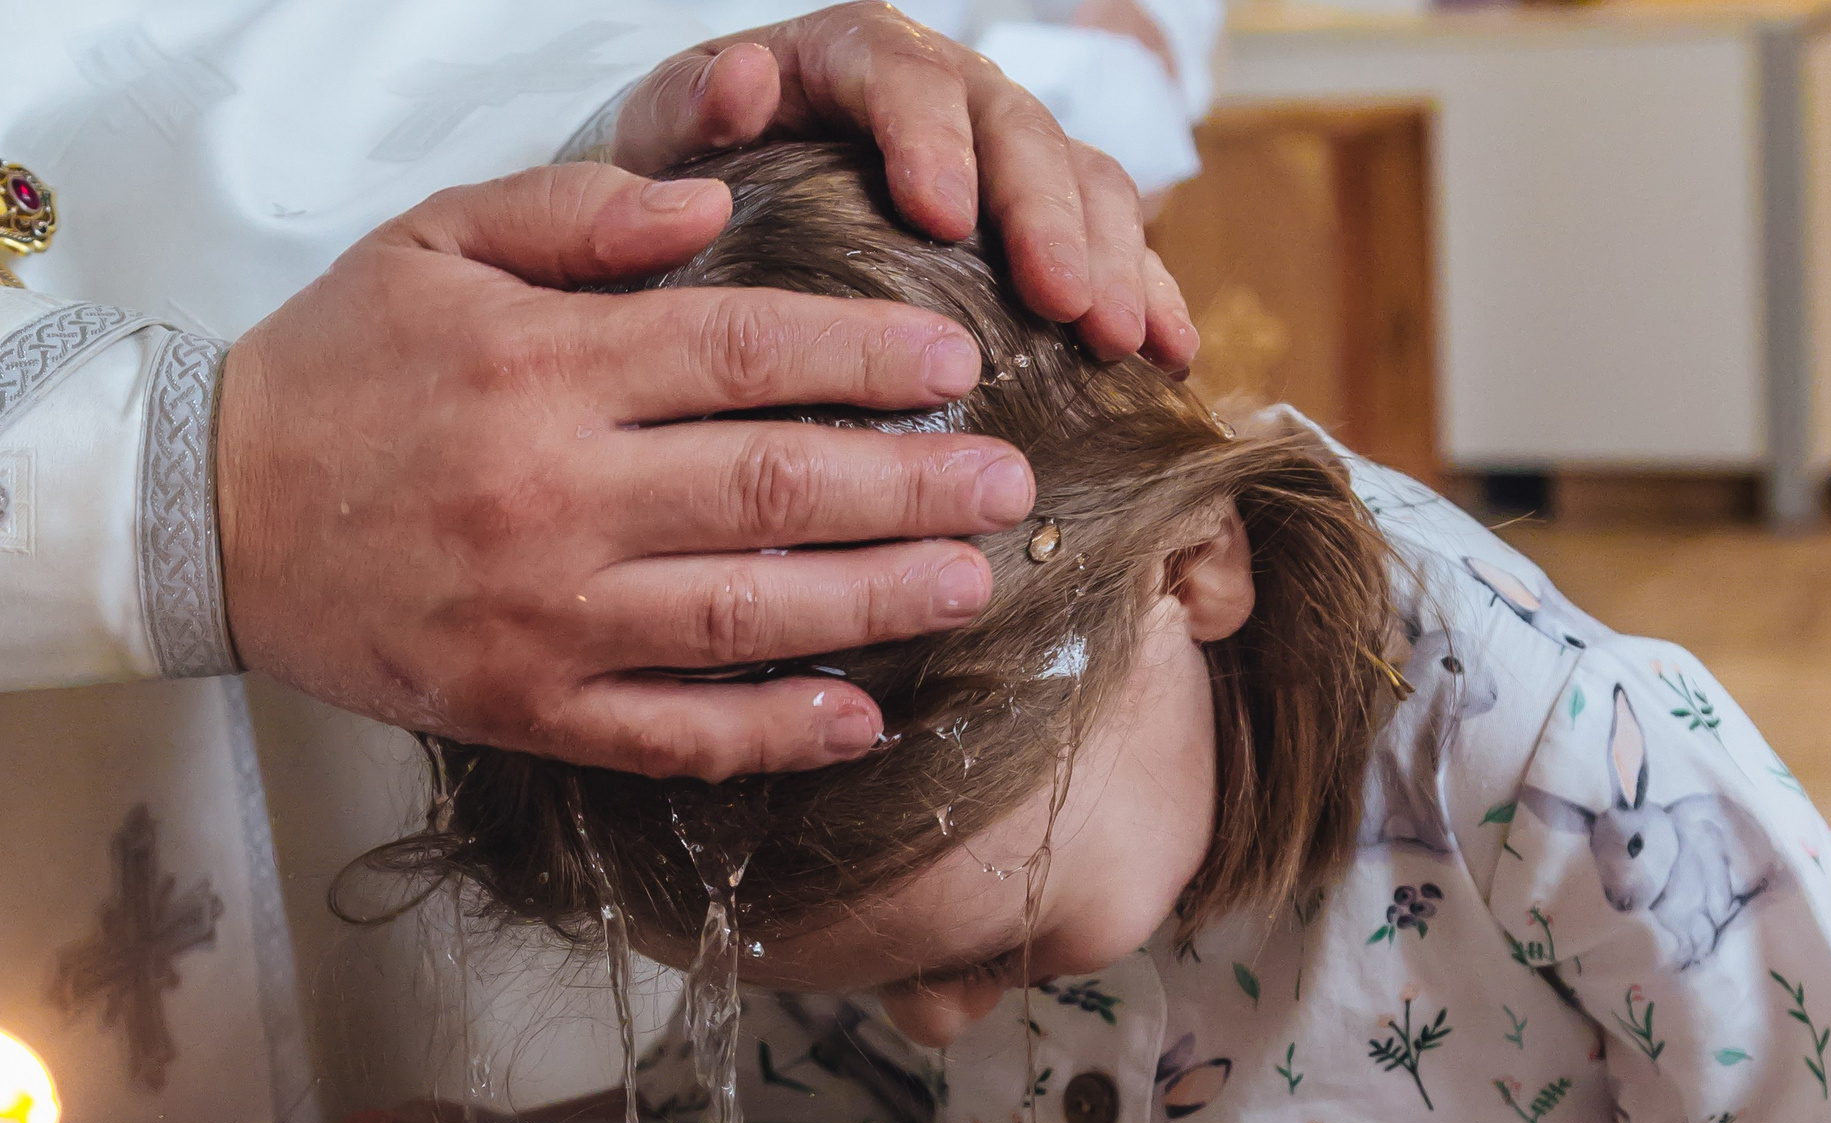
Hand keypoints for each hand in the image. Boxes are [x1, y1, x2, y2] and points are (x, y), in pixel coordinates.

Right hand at [218, 163, 1031, 779]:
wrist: (204, 516)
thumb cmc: (333, 368)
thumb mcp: (433, 241)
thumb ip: (579, 212)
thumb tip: (717, 204)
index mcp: (543, 365)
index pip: (744, 353)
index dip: (866, 359)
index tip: (957, 365)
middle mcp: (556, 492)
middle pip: (774, 487)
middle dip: (911, 486)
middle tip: (1009, 483)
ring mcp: (544, 615)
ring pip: (744, 612)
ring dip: (874, 602)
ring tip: (972, 583)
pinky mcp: (525, 706)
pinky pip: (669, 731)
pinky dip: (768, 732)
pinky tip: (858, 716)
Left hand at [611, 1, 1196, 373]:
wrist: (717, 208)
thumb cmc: (684, 181)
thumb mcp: (659, 139)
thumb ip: (687, 110)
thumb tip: (743, 78)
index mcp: (851, 57)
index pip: (901, 77)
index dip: (930, 140)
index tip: (940, 217)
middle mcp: (945, 93)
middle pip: (1015, 129)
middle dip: (1046, 217)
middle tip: (1063, 303)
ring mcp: (1003, 156)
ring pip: (1082, 179)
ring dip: (1112, 259)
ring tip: (1118, 342)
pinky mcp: (1041, 219)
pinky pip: (1112, 240)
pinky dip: (1149, 292)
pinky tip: (1171, 359)